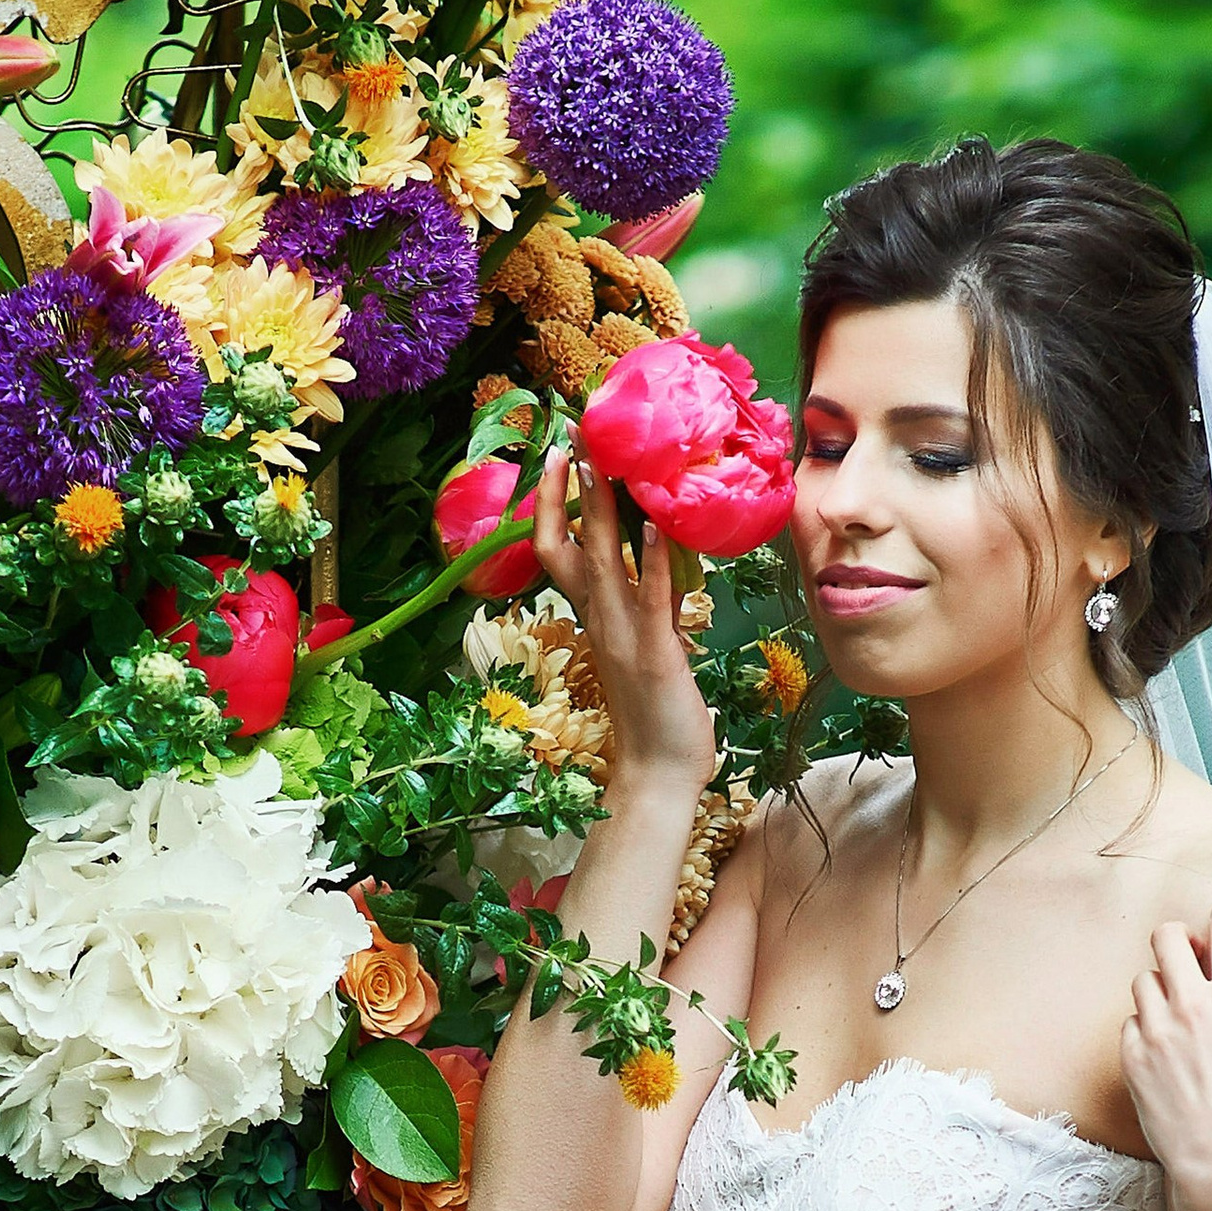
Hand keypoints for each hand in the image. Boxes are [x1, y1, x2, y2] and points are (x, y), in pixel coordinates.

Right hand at [531, 448, 718, 795]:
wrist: (657, 775)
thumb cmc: (655, 715)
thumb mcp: (645, 649)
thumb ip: (644, 608)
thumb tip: (654, 569)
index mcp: (595, 617)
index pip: (557, 552)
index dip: (552, 506)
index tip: (560, 459)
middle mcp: (599, 620)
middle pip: (569, 545)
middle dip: (569, 490)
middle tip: (572, 435)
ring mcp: (622, 635)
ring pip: (602, 563)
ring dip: (601, 512)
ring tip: (604, 464)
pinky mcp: (653, 653)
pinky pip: (650, 599)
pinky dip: (654, 561)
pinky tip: (659, 526)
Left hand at [1119, 904, 1211, 1210]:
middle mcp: (1193, 1004)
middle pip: (1167, 937)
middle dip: (1179, 939)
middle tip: (1191, 957)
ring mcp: (1157, 1030)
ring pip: (1143, 979)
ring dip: (1160, 986)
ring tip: (1177, 1009)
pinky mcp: (1132, 1059)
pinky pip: (1129, 1024)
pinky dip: (1143, 1027)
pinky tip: (1161, 1047)